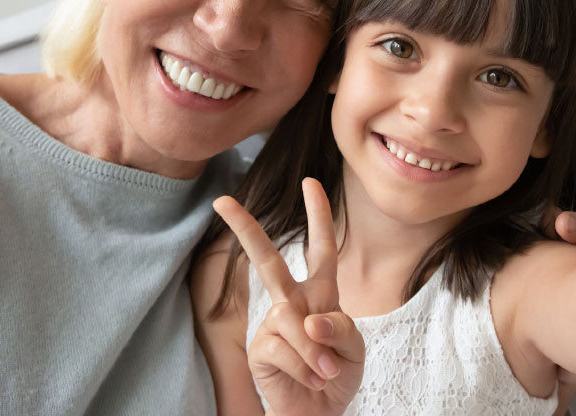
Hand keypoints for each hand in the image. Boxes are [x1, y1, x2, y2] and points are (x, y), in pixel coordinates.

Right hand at [213, 178, 363, 415]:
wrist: (320, 412)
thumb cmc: (337, 372)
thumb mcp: (353, 347)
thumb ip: (339, 327)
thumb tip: (309, 319)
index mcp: (320, 293)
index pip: (321, 248)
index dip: (318, 215)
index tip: (310, 182)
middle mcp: (292, 302)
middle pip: (268, 261)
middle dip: (246, 229)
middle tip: (222, 202)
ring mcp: (272, 325)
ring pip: (291, 320)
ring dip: (316, 351)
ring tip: (326, 371)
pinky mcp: (260, 350)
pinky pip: (284, 348)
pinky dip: (305, 367)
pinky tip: (310, 378)